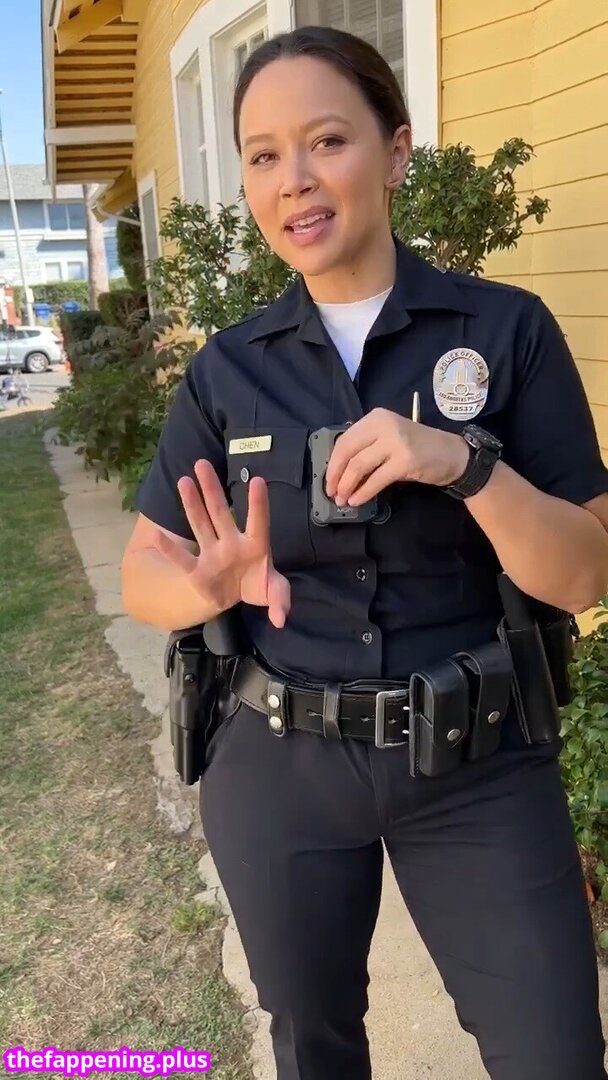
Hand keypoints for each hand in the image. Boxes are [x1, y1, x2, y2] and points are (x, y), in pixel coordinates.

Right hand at [153, 460, 290, 628]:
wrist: (234, 596)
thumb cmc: (257, 584)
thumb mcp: (274, 592)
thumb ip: (280, 601)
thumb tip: (281, 619)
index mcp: (256, 546)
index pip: (258, 522)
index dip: (257, 504)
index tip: (256, 480)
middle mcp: (231, 543)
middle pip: (220, 513)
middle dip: (212, 489)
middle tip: (202, 463)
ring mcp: (212, 554)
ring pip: (200, 525)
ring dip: (191, 504)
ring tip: (183, 481)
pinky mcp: (197, 571)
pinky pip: (182, 559)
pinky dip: (170, 550)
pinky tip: (156, 535)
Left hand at [324, 408, 468, 506]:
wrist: (451, 454)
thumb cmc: (417, 448)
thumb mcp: (389, 439)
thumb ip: (366, 447)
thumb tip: (339, 470)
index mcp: (375, 418)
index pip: (345, 440)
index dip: (333, 463)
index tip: (328, 480)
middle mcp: (384, 426)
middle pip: (348, 452)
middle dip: (336, 476)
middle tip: (332, 493)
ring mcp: (395, 442)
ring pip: (359, 466)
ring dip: (347, 486)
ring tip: (343, 500)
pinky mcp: (404, 461)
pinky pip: (376, 480)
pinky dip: (363, 492)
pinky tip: (357, 500)